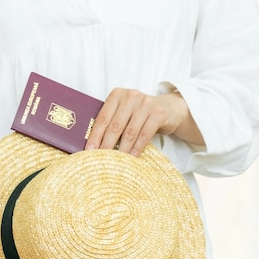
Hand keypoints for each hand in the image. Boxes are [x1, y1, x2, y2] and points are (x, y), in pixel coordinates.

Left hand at [85, 89, 201, 155]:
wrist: (169, 109)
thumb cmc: (140, 114)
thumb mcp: (125, 112)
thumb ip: (112, 121)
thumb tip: (93, 144)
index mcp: (117, 95)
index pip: (103, 118)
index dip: (95, 136)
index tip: (89, 150)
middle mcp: (131, 97)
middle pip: (115, 126)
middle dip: (106, 145)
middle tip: (99, 160)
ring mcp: (145, 104)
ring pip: (129, 132)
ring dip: (121, 150)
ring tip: (115, 163)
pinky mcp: (158, 114)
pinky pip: (144, 135)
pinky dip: (136, 149)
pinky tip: (131, 158)